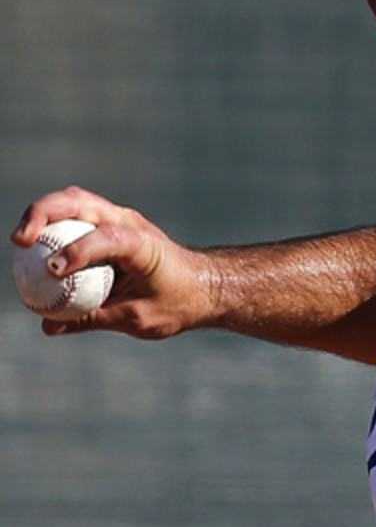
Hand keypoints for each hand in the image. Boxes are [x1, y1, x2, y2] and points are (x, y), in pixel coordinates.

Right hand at [10, 186, 215, 338]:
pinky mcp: (109, 226)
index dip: (78, 251)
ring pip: (73, 201)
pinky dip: (51, 227)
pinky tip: (32, 248)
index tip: (52, 270)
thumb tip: (49, 325)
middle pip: (79, 201)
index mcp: (144, 246)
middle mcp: (129, 223)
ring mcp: (118, 220)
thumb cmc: (178, 303)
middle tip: (20, 241)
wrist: (204, 286)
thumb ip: (93, 319)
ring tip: (19, 241)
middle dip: (44, 214)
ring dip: (42, 214)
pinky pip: (74, 218)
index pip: (109, 238)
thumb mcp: (138, 318)